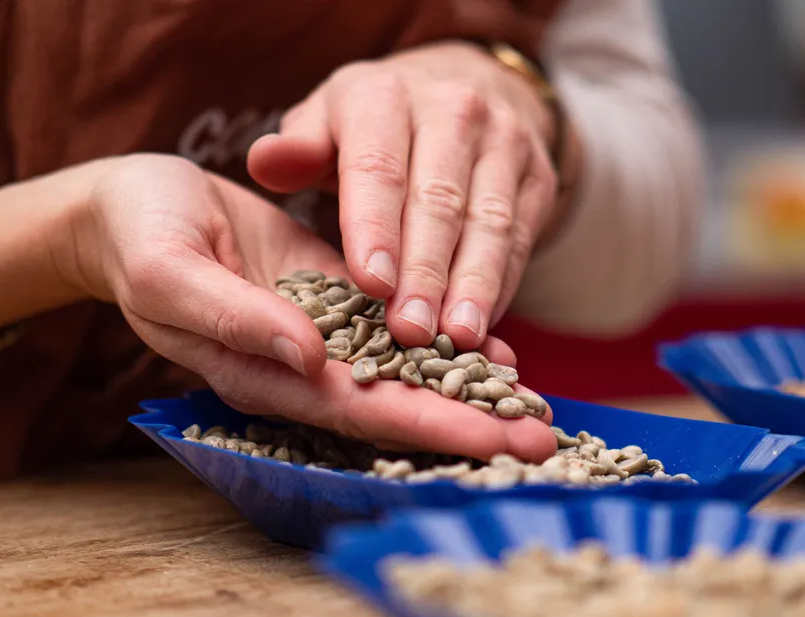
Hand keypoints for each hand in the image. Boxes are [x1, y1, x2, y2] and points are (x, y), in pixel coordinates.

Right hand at [75, 154, 555, 459]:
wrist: (134, 207)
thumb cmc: (139, 239)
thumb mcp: (171, 273)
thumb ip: (235, 318)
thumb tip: (309, 354)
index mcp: (266, 375)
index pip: (363, 414)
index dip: (431, 427)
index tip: (497, 439)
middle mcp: (304, 369)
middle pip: (401, 408)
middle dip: (474, 424)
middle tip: (547, 436)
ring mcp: (326, 338)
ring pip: (410, 374)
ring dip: (474, 391)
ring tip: (538, 405)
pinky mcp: (339, 300)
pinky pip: (402, 330)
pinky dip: (450, 341)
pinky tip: (500, 350)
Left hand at [247, 41, 558, 351]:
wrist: (464, 89)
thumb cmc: (375, 129)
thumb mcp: (327, 123)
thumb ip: (296, 152)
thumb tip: (265, 163)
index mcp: (384, 96)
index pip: (378, 166)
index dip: (375, 227)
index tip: (370, 283)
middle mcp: (452, 109)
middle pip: (438, 200)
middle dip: (425, 271)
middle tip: (409, 331)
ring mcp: (504, 141)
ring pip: (489, 223)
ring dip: (473, 286)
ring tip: (456, 338)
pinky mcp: (538, 175)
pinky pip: (522, 237)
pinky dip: (501, 286)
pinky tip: (484, 325)